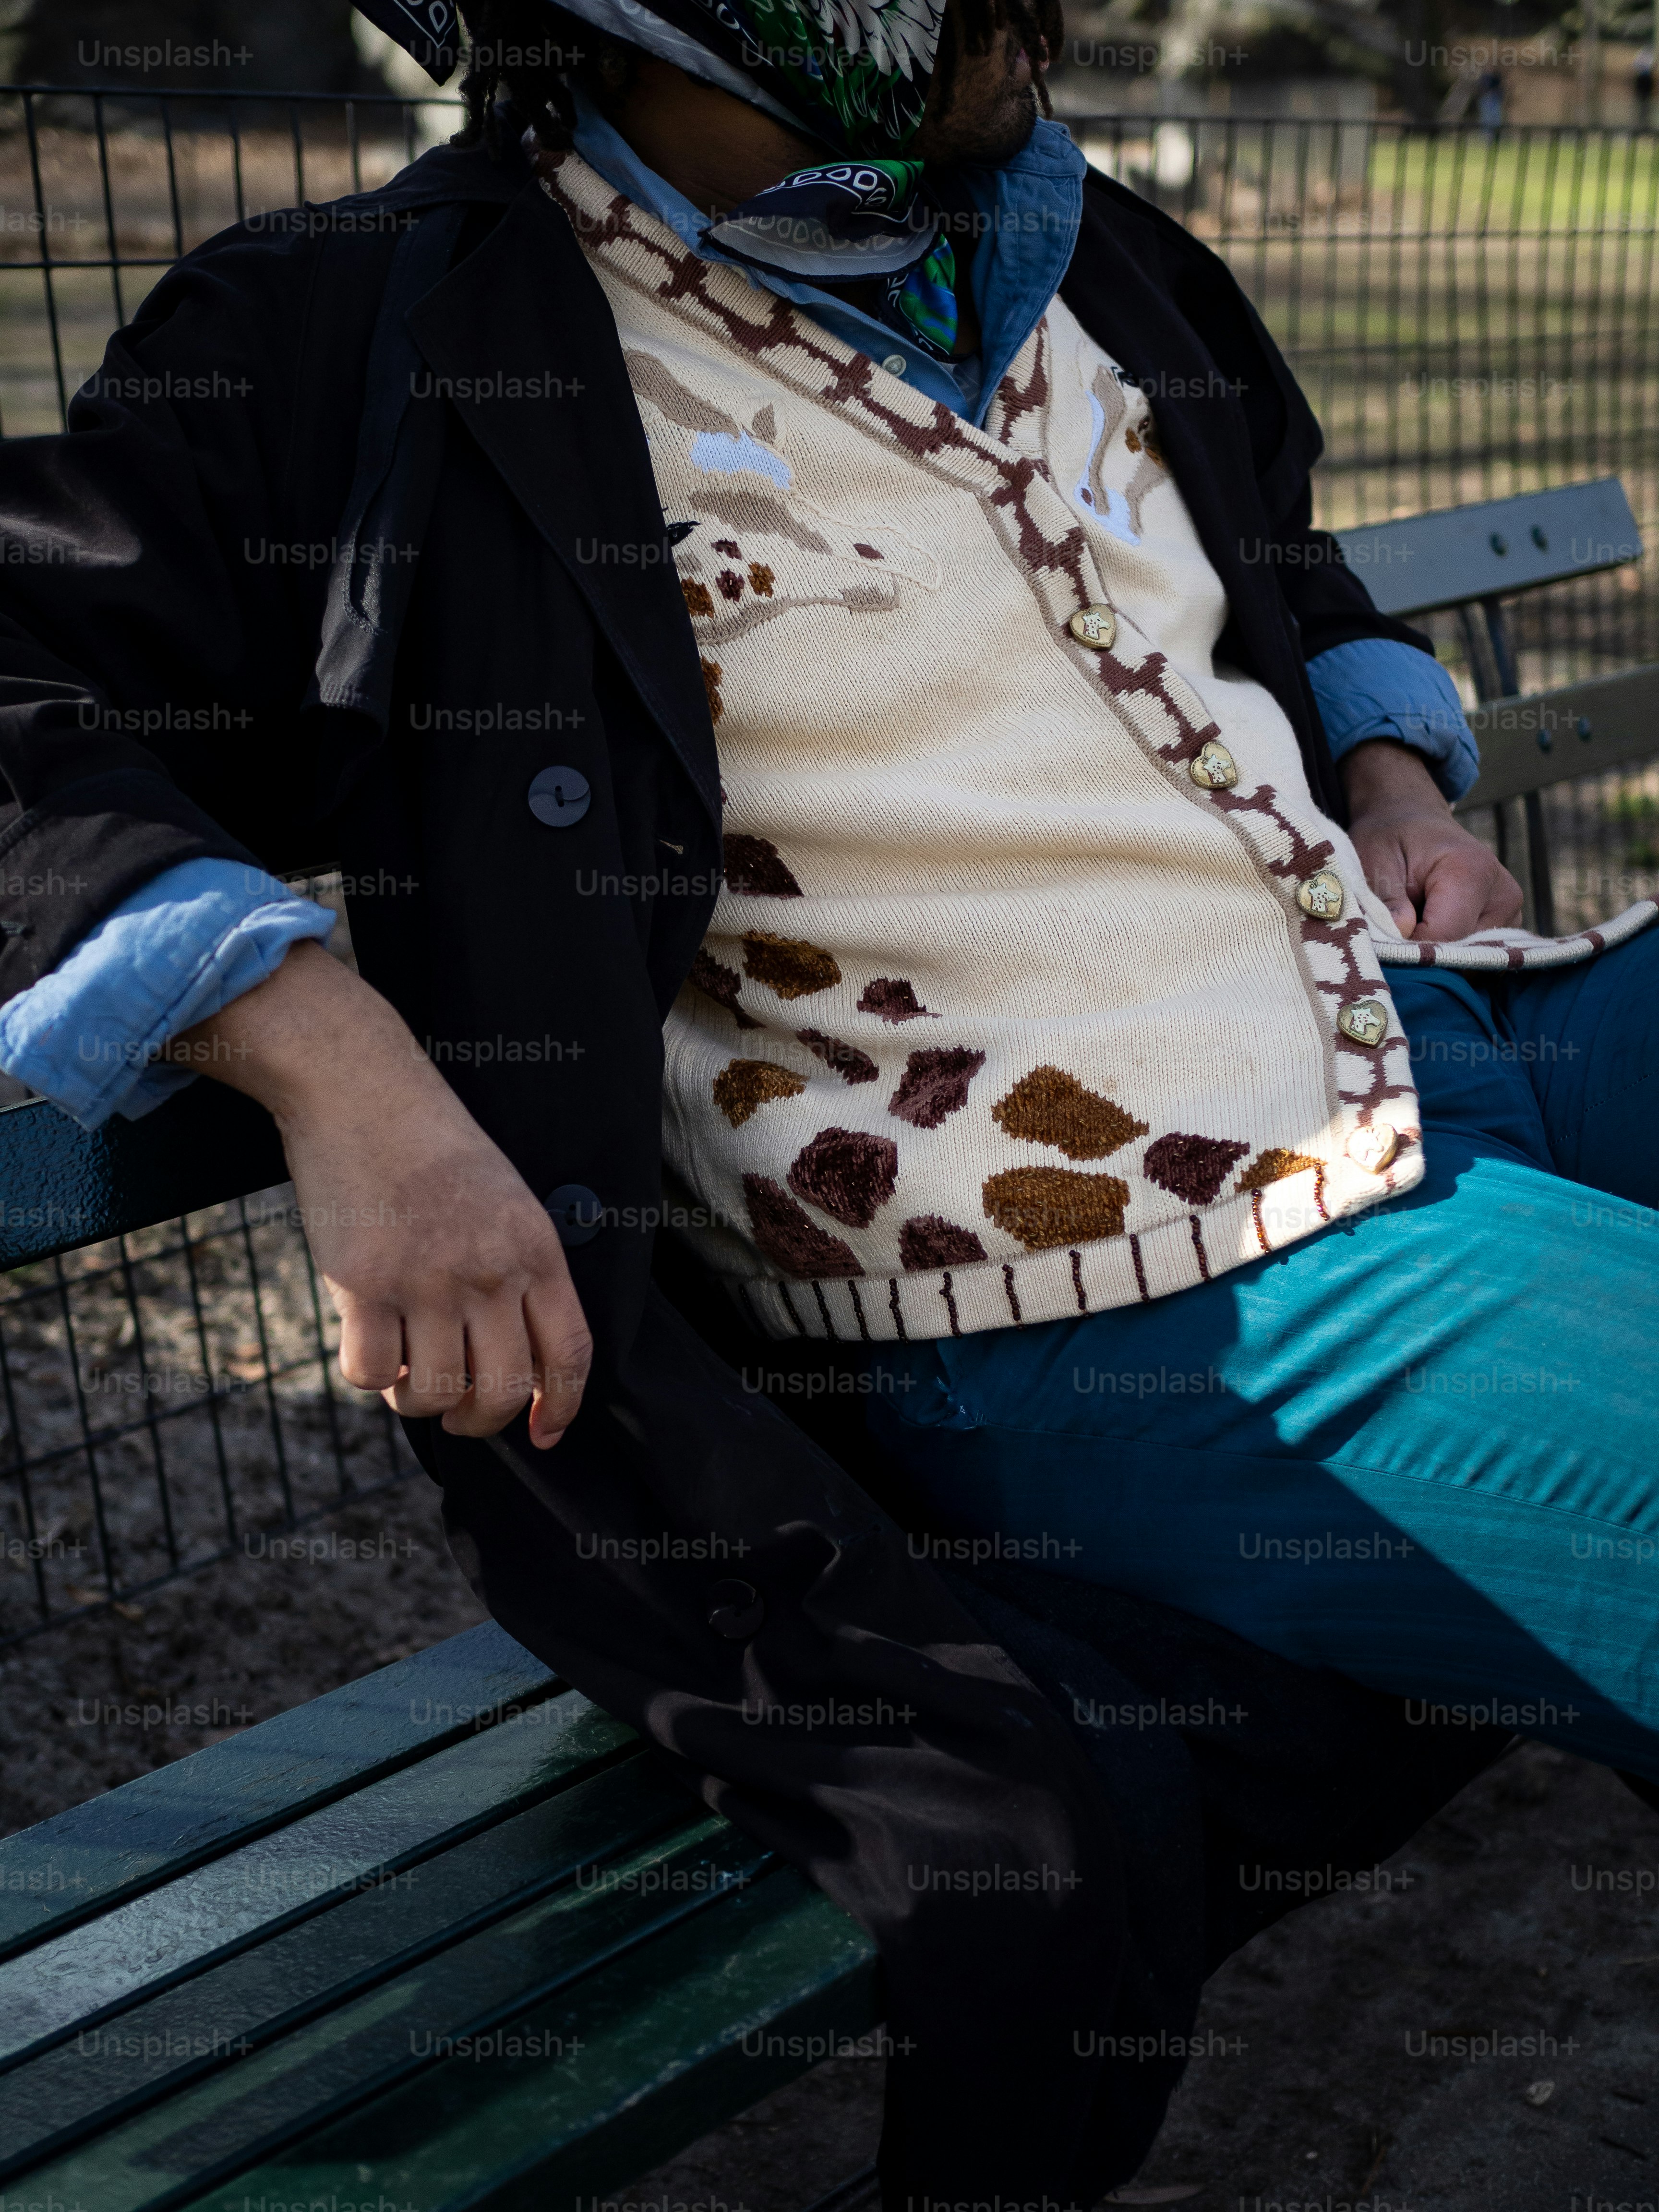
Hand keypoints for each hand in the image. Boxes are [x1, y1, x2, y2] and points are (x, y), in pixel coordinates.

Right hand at [165, 941, 589, 1448]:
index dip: (562, 1406)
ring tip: (405, 1371)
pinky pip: (371, 1373)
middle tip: (456, 1406)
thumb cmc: (431, 1146)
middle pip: (504, 1390)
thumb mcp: (504, 1201)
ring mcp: (428, 1279)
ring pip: (436, 1393)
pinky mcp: (364, 1283)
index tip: (545, 1434)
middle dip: (480, 1420)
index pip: (570, 1353)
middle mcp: (490, 1271)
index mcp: (536, 1250)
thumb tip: (507, 1356)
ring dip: (418, 1401)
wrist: (362, 1088)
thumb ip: (515, 1271)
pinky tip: (368, 1345)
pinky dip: (369, 1377)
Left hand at [1340, 739, 1522, 941]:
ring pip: (1468, 961)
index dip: (1406, 948)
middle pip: (1459, 953)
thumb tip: (1402, 932)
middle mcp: (1502, 894)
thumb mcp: (1374, 858)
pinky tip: (1426, 931)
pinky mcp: (1506, 926)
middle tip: (1387, 937)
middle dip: (1420, 955)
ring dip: (1433, 956)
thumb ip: (1386, 898)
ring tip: (1410, 926)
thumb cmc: (1391, 838)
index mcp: (1472, 871)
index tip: (1379, 942)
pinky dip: (1446, 954)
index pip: (1444, 935)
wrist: (1414, 821)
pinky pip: (1474, 958)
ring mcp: (1509, 912)